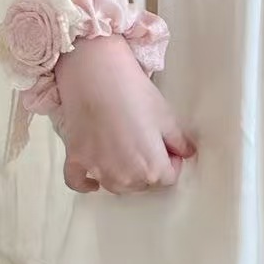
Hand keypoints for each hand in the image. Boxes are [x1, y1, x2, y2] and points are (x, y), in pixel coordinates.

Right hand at [52, 34, 195, 194]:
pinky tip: (93, 180)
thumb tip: (186, 153)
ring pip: (116, 187)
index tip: (169, 148)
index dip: (172, 163)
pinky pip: (78, 182)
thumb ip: (179, 141)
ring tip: (126, 156)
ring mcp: (98, 170)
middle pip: (143, 185)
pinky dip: (86, 183)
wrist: (96, 76)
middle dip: (149, 170)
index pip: (168, 179)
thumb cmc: (135, 94)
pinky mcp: (76, 160)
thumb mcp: (166, 116)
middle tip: (146, 146)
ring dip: (124, 177)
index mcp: (151, 169)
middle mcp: (125, 177)